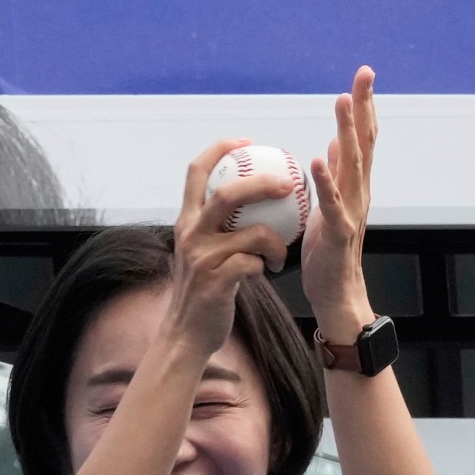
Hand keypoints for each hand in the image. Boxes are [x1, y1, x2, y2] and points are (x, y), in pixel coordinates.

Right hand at [164, 137, 295, 360]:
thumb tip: (246, 198)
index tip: (246, 141)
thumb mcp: (200, 250)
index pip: (197, 172)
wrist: (185, 333)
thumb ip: (216, 226)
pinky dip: (269, 264)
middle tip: (289, 184)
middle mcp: (190, 234)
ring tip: (282, 251)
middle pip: (228, 194)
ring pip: (253, 232)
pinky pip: (256, 262)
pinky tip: (270, 271)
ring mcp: (202, 258)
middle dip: (263, 183)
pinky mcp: (217, 282)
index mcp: (186, 221)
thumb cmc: (202, 290)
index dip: (221, 149)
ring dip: (276, 240)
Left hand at [305, 66, 379, 341]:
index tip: (363, 76)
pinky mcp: (338, 231)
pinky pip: (332, 202)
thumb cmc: (328, 251)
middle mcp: (359, 192)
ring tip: (342, 102)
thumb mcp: (329, 207)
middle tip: (364, 74)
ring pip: (352, 164)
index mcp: (355, 186)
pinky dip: (327, 179)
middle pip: (366, 142)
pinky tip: (319, 158)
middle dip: (364, 107)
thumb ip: (335, 176)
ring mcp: (351, 210)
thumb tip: (333, 144)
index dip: (363, 107)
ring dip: (347, 131)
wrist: (336, 294)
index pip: (363, 138)